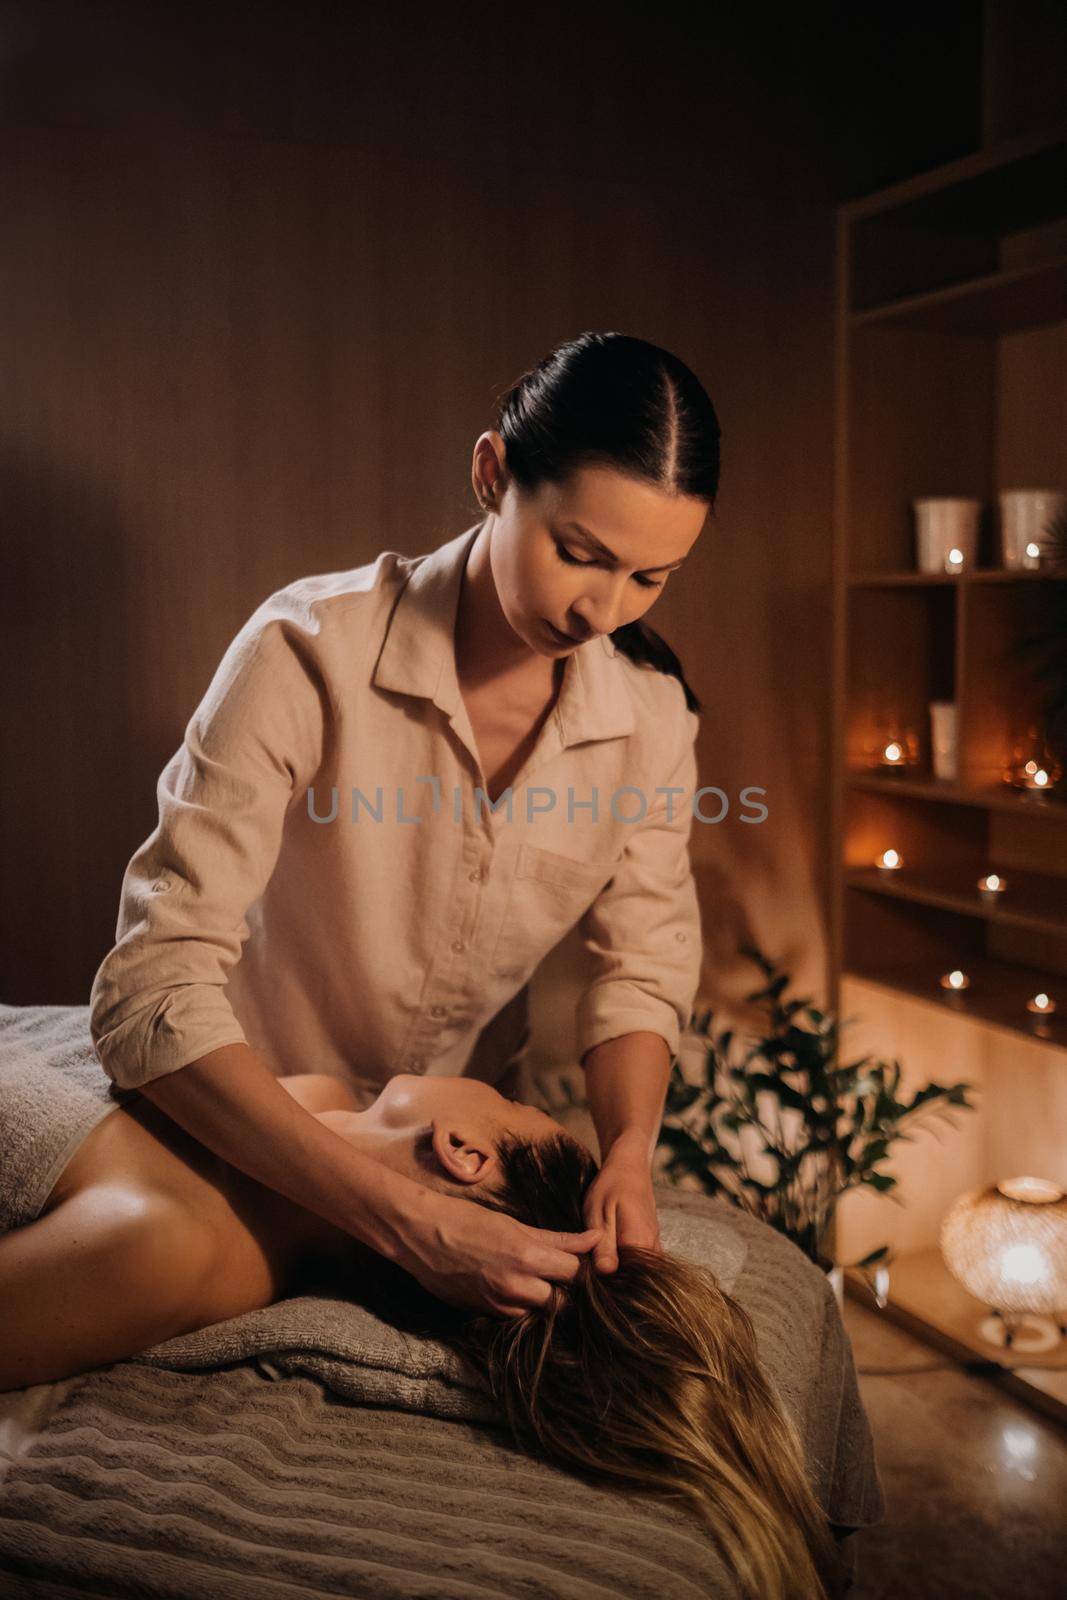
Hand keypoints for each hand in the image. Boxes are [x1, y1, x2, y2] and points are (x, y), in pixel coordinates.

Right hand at [391, 1186, 603, 1318]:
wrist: (421, 1235)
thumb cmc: (468, 1220)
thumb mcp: (516, 1225)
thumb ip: (558, 1239)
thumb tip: (595, 1239)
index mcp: (528, 1259)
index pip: (577, 1275)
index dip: (585, 1271)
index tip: (586, 1265)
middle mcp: (516, 1288)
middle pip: (563, 1304)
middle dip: (567, 1293)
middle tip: (562, 1276)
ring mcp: (498, 1306)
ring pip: (538, 1315)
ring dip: (542, 1302)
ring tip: (535, 1281)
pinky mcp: (483, 1315)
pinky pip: (514, 1318)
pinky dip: (519, 1307)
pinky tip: (512, 1288)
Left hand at [582, 1135, 661, 1271]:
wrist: (630, 1166)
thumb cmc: (611, 1186)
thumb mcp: (598, 1213)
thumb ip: (602, 1245)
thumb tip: (606, 1274)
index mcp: (639, 1243)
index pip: (626, 1281)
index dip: (606, 1287)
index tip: (587, 1283)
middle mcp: (652, 1249)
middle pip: (634, 1281)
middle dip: (612, 1284)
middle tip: (588, 1273)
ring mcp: (655, 1248)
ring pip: (638, 1275)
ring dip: (619, 1276)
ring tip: (597, 1267)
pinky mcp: (652, 1245)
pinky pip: (641, 1266)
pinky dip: (626, 1268)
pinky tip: (608, 1260)